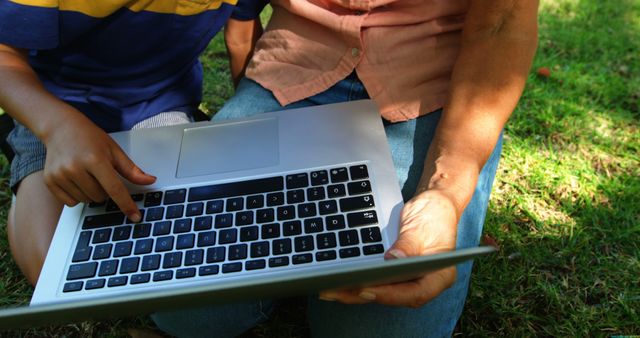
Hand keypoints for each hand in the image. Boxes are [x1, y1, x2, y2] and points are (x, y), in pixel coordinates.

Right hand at [42, 114, 155, 220]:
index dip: (127, 204)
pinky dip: (77, 196)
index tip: (135, 216)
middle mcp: (75, 168)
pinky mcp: (50, 181)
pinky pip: (70, 203)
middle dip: (105, 190)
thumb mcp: (114, 150)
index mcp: (95, 159)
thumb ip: (131, 170)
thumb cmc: (89, 138)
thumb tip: (150, 181)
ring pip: (86, 201)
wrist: (60, 127)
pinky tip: (76, 179)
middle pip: (100, 197)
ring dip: (92, 193)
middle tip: (100, 174)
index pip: (115, 189)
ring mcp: (60, 175)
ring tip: (87, 174)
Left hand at [319, 189, 458, 307]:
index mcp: (440, 276)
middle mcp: (425, 283)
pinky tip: (339, 282)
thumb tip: (393, 260)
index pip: (414, 293)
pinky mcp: (397, 274)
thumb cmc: (433, 214)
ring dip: (356, 292)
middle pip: (395, 297)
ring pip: (383, 292)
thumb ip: (408, 245)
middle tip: (337, 291)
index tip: (366, 289)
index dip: (389, 295)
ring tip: (330, 290)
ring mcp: (410, 280)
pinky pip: (379, 282)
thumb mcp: (421, 227)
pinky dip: (360, 282)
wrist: (434, 204)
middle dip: (365, 295)